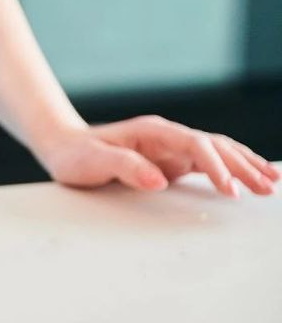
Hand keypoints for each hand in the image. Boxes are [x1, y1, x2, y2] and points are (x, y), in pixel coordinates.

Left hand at [37, 116, 278, 197]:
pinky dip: (230, 169)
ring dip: (244, 165)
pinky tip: (247, 178)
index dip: (216, 167)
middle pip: (214, 145)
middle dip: (242, 166)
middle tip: (266, 188)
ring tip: (270, 182)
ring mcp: (170, 147)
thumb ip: (125, 167)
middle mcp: (166, 136)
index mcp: (152, 132)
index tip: (230, 190)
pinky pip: (207, 162)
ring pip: (217, 152)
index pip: (195, 145)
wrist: (62, 146)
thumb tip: (159, 180)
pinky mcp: (169, 160)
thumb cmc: (74, 154)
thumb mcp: (93, 162)